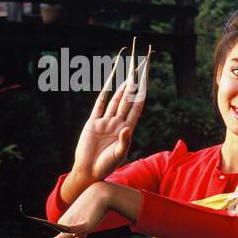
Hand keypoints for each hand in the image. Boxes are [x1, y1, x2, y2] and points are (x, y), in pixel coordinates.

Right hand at [71, 55, 147, 184]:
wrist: (89, 171)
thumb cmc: (106, 166)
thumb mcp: (118, 154)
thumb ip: (124, 141)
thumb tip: (126, 128)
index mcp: (128, 129)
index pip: (137, 105)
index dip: (143, 92)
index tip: (148, 81)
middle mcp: (118, 122)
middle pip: (129, 98)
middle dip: (135, 83)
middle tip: (141, 67)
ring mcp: (106, 121)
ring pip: (116, 98)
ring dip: (123, 85)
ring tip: (130, 71)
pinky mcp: (93, 122)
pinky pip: (99, 104)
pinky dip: (104, 93)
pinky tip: (109, 82)